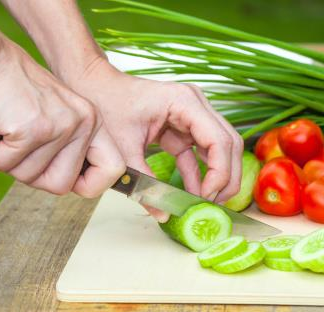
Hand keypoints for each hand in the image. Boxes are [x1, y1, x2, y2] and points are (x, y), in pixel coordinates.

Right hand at [0, 39, 124, 196]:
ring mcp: (61, 126)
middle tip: (16, 154)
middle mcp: (84, 123)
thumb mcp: (56, 117)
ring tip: (1, 133)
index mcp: (93, 122)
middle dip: (32, 177)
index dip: (91, 186)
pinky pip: (5, 163)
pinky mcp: (33, 129)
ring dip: (5, 162)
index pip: (113, 169)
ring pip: (29, 177)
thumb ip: (68, 149)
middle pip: (61, 185)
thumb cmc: (15, 91)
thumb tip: (68, 186)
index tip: (68, 181)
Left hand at [66, 57, 243, 203]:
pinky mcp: (184, 127)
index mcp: (184, 102)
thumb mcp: (124, 148)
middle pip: (229, 144)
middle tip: (213, 205)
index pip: (219, 141)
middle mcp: (196, 104)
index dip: (219, 173)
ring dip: (217, 176)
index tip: (206, 197)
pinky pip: (201, 153)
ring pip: (221, 148)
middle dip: (225, 177)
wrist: (94, 87)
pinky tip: (192, 194)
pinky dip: (200, 174)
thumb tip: (162, 213)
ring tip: (206, 202)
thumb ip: (144, 182)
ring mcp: (193, 114)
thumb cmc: (107, 104)